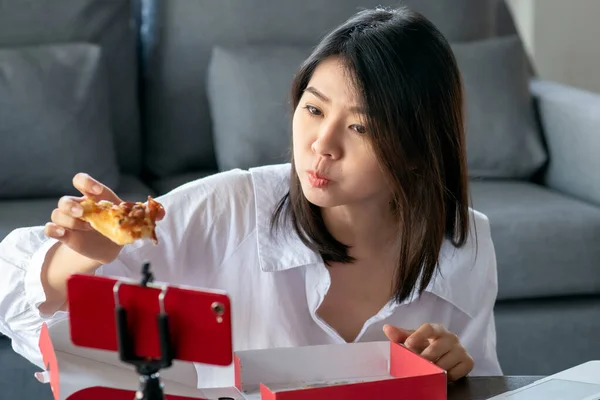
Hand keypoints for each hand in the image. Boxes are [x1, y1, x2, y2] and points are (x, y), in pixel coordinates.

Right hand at [44, 173, 163, 264]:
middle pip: (65, 199)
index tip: (95, 190)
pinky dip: (53, 230)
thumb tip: (162, 212)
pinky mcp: (65, 235)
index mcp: (95, 197)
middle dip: (72, 204)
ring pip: (57, 213)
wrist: (109, 247)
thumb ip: (147, 213)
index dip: (85, 182)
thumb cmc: (119, 225)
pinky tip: (62, 233)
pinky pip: (50, 229)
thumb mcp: (133, 219)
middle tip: (84, 212)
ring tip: (85, 228)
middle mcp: (80, 206)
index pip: (82, 181)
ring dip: (68, 220)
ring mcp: (70, 221)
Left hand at [383, 323, 473, 380]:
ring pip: (445, 362)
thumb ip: (400, 335)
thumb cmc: (427, 345)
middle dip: (424, 358)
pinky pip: (456, 372)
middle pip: (437, 347)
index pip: (429, 328)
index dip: (418, 335)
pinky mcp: (468, 362)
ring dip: (433, 369)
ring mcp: (461, 350)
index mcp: (437, 329)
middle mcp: (451, 337)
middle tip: (415, 364)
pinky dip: (446, 376)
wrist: (446, 355)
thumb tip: (387, 328)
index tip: (408, 345)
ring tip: (425, 371)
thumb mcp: (414, 339)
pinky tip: (440, 375)